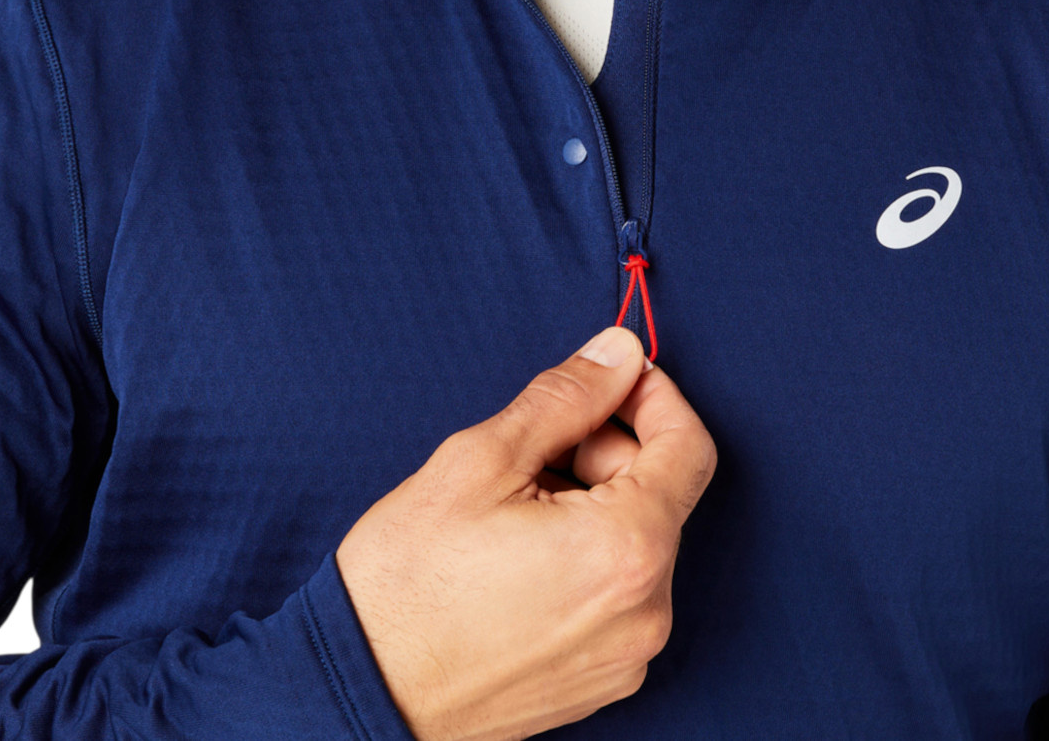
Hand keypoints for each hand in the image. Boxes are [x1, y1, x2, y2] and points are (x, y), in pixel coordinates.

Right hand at [334, 326, 717, 740]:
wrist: (358, 694)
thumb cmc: (405, 587)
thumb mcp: (480, 462)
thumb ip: (565, 399)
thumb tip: (619, 354)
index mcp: (626, 551)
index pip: (689, 448)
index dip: (654, 397)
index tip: (614, 379)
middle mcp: (646, 613)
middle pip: (661, 496)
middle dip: (606, 454)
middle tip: (529, 451)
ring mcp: (628, 657)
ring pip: (636, 546)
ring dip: (593, 507)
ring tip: (511, 512)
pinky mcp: (602, 682)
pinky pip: (618, 598)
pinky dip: (585, 561)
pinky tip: (518, 560)